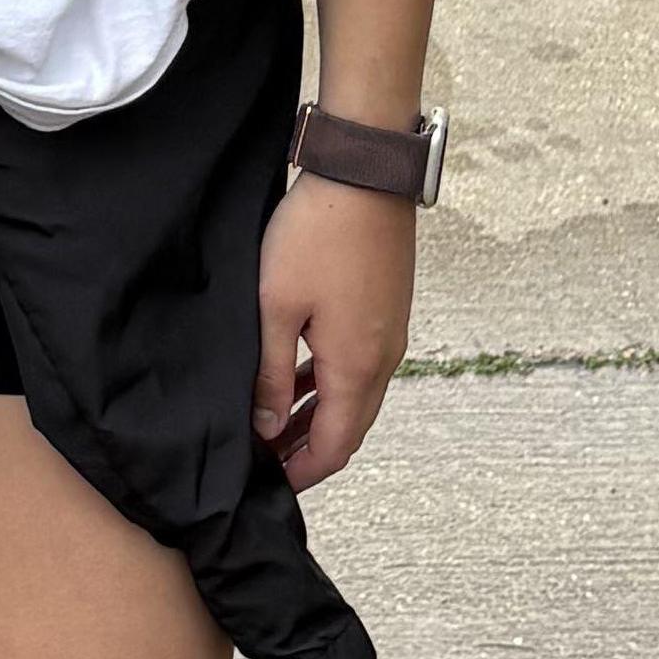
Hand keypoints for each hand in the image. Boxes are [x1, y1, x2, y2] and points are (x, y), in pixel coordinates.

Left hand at [256, 170, 416, 491]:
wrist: (363, 174)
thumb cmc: (316, 235)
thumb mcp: (276, 307)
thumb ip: (272, 373)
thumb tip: (270, 428)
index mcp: (357, 367)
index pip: (335, 446)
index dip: (304, 471)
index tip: (271, 483)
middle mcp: (383, 359)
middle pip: (350, 427)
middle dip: (311, 450)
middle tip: (270, 460)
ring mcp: (389, 334)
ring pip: (356, 397)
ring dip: (322, 417)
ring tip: (278, 426)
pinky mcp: (385, 309)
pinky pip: (360, 366)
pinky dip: (332, 384)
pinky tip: (301, 378)